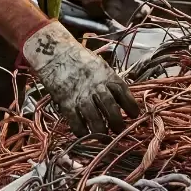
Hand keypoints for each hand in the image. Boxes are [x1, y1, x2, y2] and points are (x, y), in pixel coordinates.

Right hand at [23, 20, 138, 135]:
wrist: (56, 54)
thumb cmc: (80, 60)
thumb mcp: (100, 66)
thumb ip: (110, 81)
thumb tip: (122, 99)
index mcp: (106, 75)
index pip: (122, 91)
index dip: (130, 105)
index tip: (134, 114)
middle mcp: (95, 86)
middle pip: (110, 107)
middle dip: (117, 122)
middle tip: (119, 130)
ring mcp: (80, 95)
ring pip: (94, 117)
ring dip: (101, 131)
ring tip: (104, 137)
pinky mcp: (66, 102)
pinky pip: (75, 121)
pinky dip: (81, 131)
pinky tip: (84, 134)